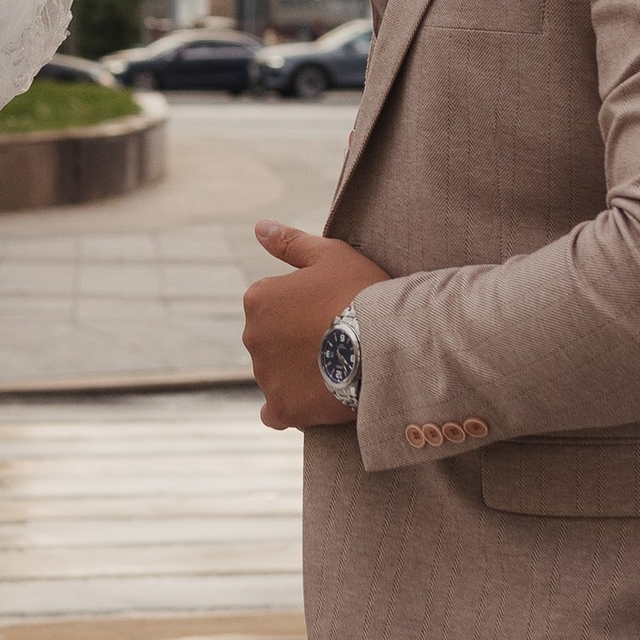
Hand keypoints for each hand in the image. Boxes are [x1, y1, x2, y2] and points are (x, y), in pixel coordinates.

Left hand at [242, 222, 387, 429]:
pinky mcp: (282, 407)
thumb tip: (259, 227)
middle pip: (272, 341)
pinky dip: (289, 408)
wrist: (387, 341)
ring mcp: (265, 375)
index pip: (273, 305)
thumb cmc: (362, 291)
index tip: (331, 311)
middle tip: (336, 340)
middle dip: (296, 341)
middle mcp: (252, 337)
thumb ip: (289, 242)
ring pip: (276, 375)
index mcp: (258, 299)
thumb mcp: (330, 255)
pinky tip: (313, 401)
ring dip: (297, 373)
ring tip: (337, 369)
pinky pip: (275, 413)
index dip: (304, 308)